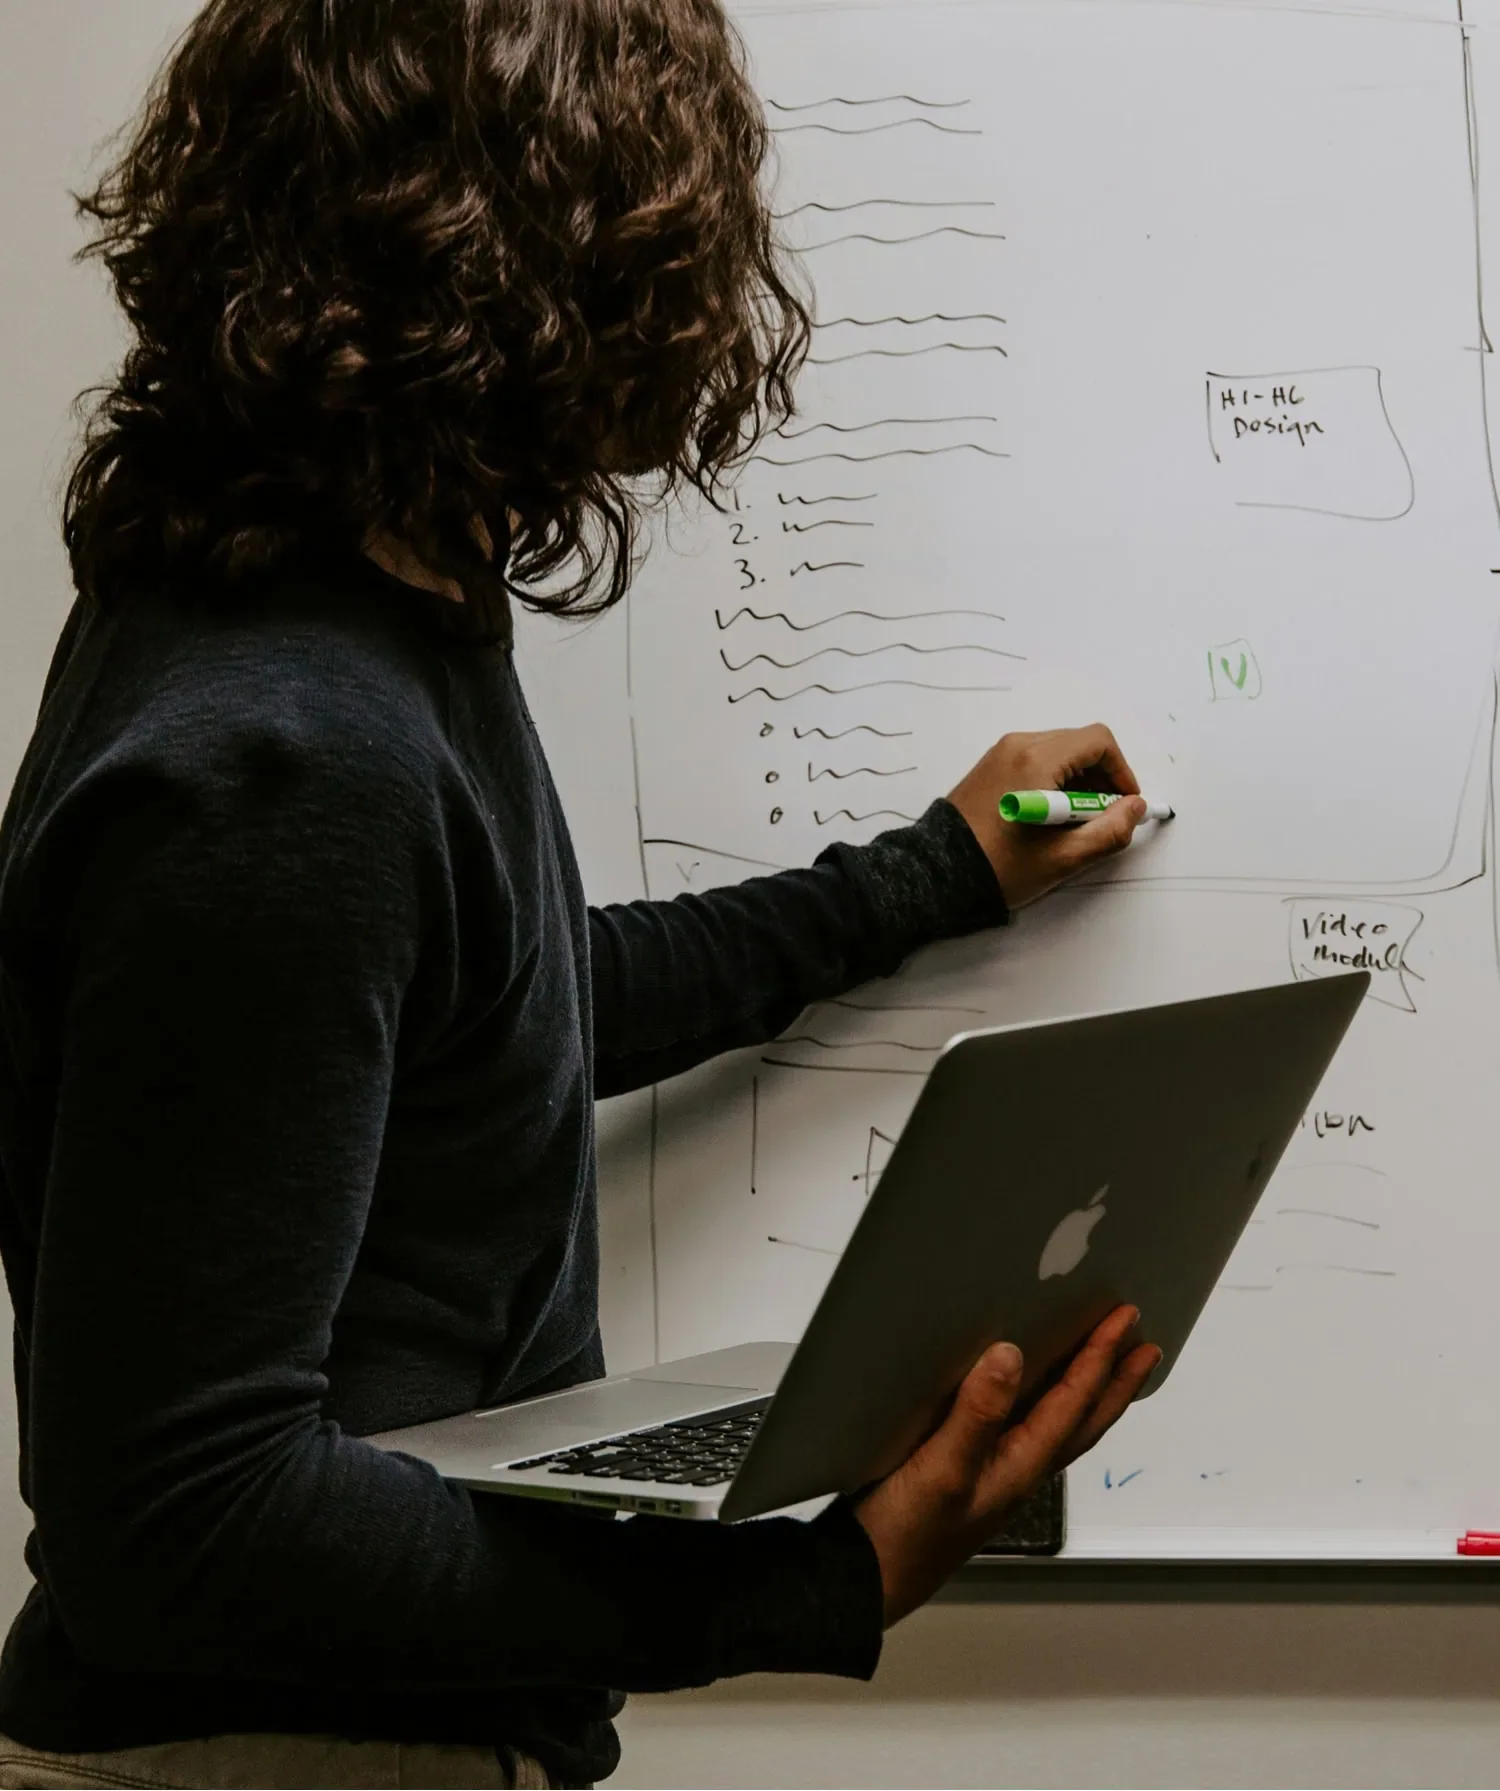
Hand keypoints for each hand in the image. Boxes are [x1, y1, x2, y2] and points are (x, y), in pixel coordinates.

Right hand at [854, 1306, 1160, 1625]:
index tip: (1123, 1320)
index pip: (1073, 1403)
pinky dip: (1050, 1408)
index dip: (1100, 1359)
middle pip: (1084, 1421)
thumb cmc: (907, 1533)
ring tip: (1110, 1368)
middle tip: (1145, 1346)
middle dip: (1116, 1382)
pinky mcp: (972, 1473)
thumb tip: (1011, 1355)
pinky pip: (1031, 1432)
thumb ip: (978, 1415)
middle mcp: (1019, 1469)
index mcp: (1020, 1465)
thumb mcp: (943, 1468)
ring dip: (1092, 1395)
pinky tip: (1032, 1398)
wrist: (868, 1578)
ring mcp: (998, 1474)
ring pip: (1063, 1428)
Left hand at [947, 724, 1146, 909]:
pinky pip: (1035, 761)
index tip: (1125, 804)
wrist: (937, 875)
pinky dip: (1055, 781)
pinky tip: (1051, 817)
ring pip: (1058, 753)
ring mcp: (1000, 754)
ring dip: (1078, 781)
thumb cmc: (1001, 867)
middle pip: (1079, 745)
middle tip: (1103, 818)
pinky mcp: (990, 767)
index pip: (1098, 742)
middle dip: (1101, 778)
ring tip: (1075, 823)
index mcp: (1036, 759)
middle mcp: (1017, 745)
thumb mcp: (1064, 857)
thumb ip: (1110, 831)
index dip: (1121, 772)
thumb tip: (1135, 808)